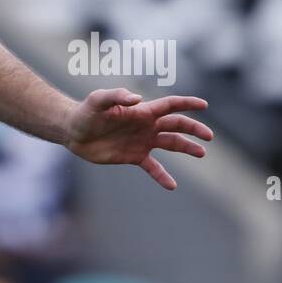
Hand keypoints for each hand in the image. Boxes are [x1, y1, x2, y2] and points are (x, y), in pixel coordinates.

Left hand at [65, 88, 213, 189]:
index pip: (170, 105)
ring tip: (201, 153)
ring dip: (186, 148)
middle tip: (208, 137)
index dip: (187, 104)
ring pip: (171, 144)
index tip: (204, 105)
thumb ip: (117, 96)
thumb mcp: (98, 100)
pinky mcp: (133, 156)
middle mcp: (146, 125)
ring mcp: (142, 141)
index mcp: (142, 111)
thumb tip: (137, 99)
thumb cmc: (85, 112)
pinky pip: (153, 167)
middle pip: (176, 125)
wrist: (73, 132)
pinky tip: (172, 186)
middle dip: (194, 129)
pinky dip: (162, 176)